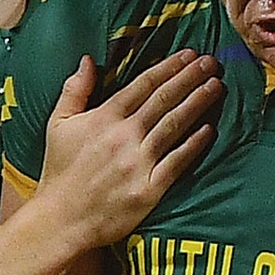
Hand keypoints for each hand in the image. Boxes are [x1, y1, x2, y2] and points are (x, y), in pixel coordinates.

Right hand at [39, 50, 222, 246]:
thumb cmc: (60, 171)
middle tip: (211, 62)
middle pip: (163, 100)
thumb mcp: (58, 124)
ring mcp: (138, 163)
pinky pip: (177, 162)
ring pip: (174, 126)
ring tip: (216, 86)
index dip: (168, 67)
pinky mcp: (149, 190)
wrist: (61, 219)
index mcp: (103, 118)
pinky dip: (194, 145)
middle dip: (190, 78)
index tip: (188, 55)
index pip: (142, 85)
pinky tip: (209, 130)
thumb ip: (74, 89)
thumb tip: (88, 59)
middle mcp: (123, 136)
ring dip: (198, 104)